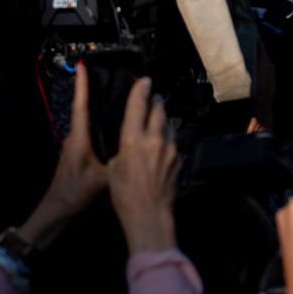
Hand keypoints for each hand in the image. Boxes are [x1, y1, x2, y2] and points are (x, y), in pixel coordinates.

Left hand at [18, 63, 108, 249]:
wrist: (57, 210)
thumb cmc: (75, 192)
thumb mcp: (100, 178)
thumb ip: (116, 161)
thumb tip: (134, 147)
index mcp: (79, 138)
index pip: (81, 106)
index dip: (82, 86)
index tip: (82, 67)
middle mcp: (74, 137)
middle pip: (84, 110)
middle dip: (93, 92)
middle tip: (110, 78)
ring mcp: (75, 146)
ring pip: (88, 122)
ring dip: (98, 110)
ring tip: (116, 99)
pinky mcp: (77, 154)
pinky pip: (90, 134)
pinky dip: (99, 126)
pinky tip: (113, 127)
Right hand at [108, 77, 178, 253]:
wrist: (149, 214)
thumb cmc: (124, 194)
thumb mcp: (113, 167)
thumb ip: (122, 148)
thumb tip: (128, 141)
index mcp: (132, 139)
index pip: (138, 104)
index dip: (141, 88)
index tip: (144, 79)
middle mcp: (153, 139)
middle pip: (158, 109)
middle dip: (155, 101)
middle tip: (153, 97)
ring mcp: (170, 149)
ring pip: (168, 124)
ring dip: (162, 119)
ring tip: (158, 118)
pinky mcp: (179, 160)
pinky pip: (173, 142)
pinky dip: (167, 138)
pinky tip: (162, 144)